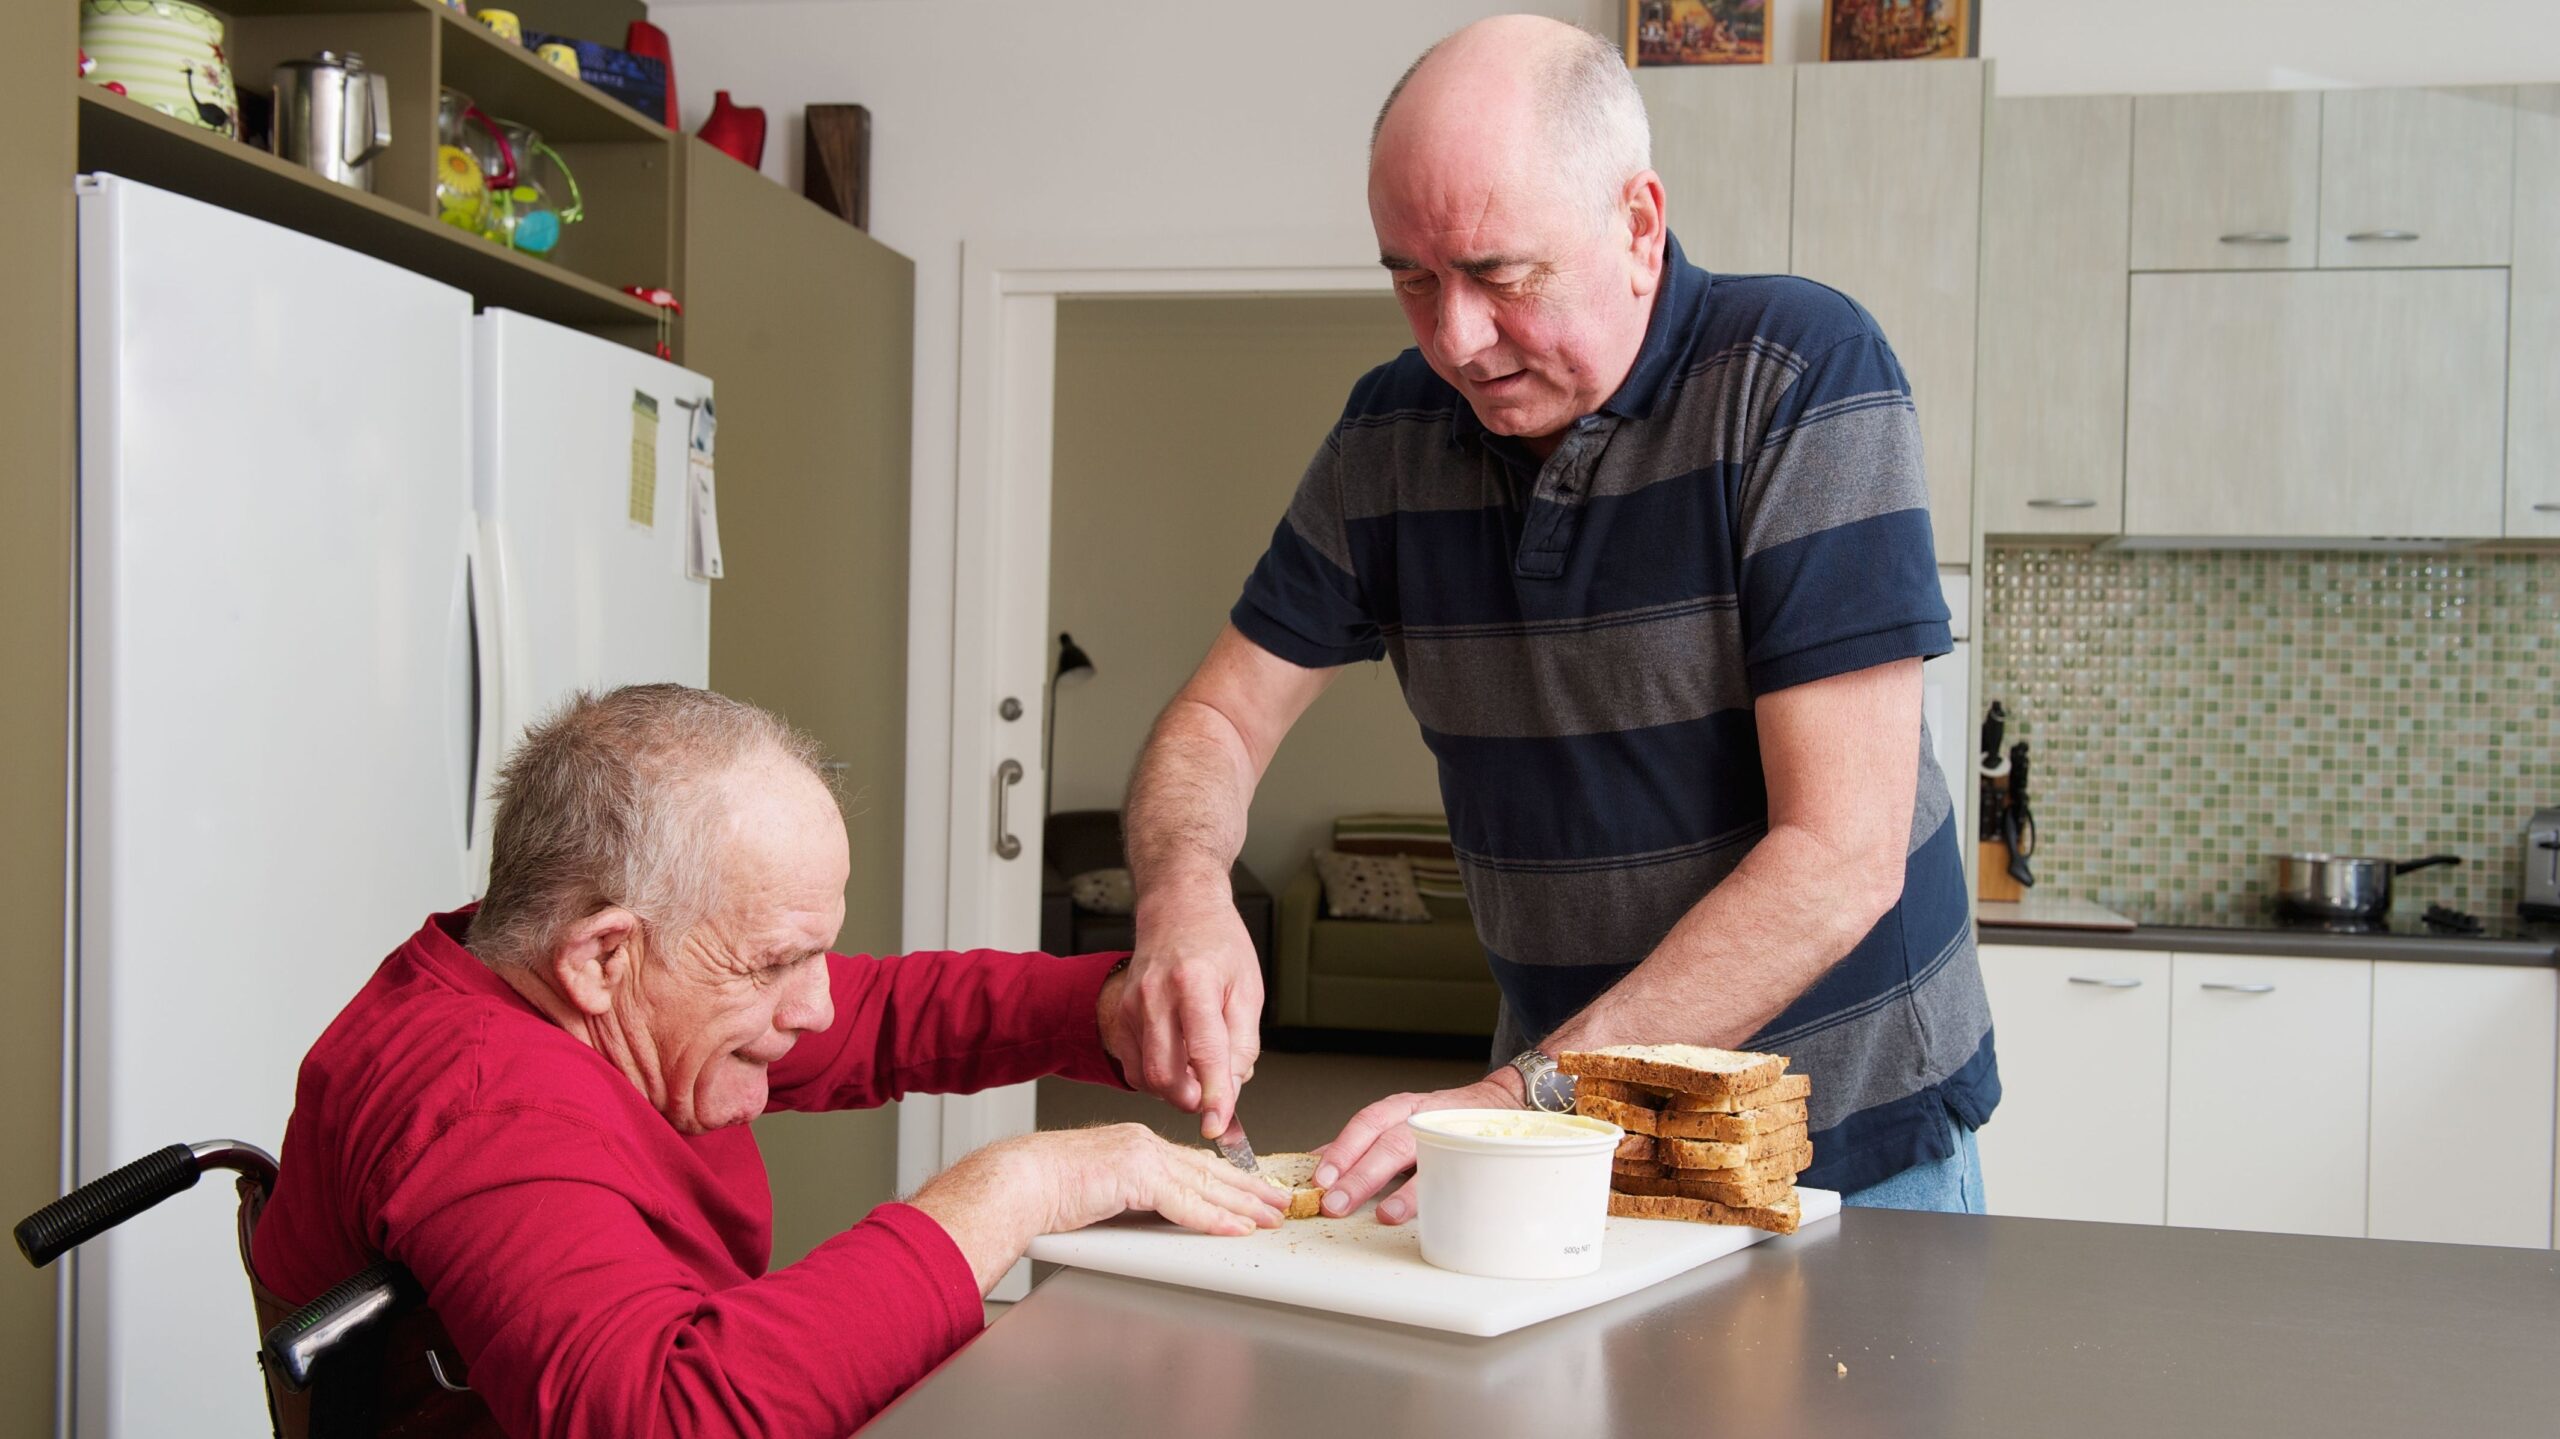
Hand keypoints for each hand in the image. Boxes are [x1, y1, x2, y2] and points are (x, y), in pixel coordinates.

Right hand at [1023, 1123, 1287, 1236]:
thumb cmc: (1041, 1188)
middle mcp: (1143, 1143)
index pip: (1194, 1162)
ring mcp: (1141, 1156)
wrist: (1016, 1181)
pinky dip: (1214, 1218)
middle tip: (1278, 1201)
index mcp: (1135, 1144)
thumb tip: (1152, 1215)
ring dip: (1243, 1204)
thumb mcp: (1097, 1187)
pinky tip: (1236, 1228)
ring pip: (1206, 1184)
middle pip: (1210, 1169)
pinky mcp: (1135, 1176)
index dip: (1229, 1177)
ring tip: (1270, 1217)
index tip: (1253, 1189)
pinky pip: (1185, 1203)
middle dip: (1249, 1188)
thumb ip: (1128, 1194)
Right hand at [1108, 895, 1263, 1138]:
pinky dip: (1158, 1078)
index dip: (1214, 1096)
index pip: (1205, 1053)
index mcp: (1194, 983)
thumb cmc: (1217, 943)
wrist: (1178, 909)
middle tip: (1215, 1098)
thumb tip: (1231, 1090)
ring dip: (1176, 1090)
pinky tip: (1179, 1063)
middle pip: (1165, 1073)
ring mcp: (1132, 1006)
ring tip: (1200, 1072)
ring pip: (1147, 1076)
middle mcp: (1155, 995)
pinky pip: (1136, 1066)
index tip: (1219, 1125)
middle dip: (1192, 1100)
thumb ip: (1242, 1044)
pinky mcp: (1121, 1015)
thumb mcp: (1248, 989)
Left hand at [1311, 1071, 1524, 1224]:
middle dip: (1361, 1175)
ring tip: (1385, 1215)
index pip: (1366, 1123)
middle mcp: (1424, 1118)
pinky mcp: (1477, 1154)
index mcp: (1400, 1108)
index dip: (1343, 1149)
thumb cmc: (1442, 1120)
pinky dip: (1446, 1194)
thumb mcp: (1399, 1120)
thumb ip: (1361, 1143)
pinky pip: (1461, 1173)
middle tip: (1336, 1203)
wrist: (1501, 1104)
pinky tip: (1436, 1213)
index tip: (1321, 1177)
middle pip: (1390, 1143)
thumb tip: (1317, 1162)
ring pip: (1429, 1160)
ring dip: (1405, 1191)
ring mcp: (1453, 1136)